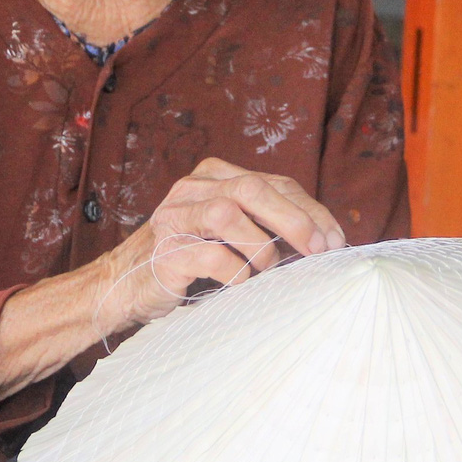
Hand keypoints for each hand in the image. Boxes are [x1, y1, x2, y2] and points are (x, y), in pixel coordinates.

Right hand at [100, 158, 346, 327]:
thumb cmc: (190, 259)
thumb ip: (266, 223)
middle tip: (319, 250)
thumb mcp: (230, 232)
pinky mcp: (164, 251)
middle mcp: (192, 189)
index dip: (310, 210)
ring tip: (266, 269)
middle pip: (251, 189)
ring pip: (226, 213)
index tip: (335, 239)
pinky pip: (208, 255)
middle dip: (294, 219)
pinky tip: (239, 283)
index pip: (274, 182)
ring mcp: (174, 218)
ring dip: (259, 247)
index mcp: (214, 176)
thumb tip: (326, 238)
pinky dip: (234, 271)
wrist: (126, 285)